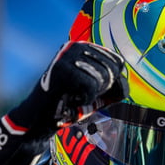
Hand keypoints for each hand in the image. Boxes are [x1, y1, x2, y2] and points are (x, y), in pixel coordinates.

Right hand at [8, 42, 127, 134]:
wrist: (41, 118)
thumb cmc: (70, 104)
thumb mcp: (97, 91)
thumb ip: (115, 84)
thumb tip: (123, 79)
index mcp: (84, 47)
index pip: (117, 61)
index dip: (112, 83)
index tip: (93, 90)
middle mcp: (75, 46)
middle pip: (112, 69)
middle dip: (102, 90)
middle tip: (82, 94)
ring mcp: (67, 55)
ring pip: (103, 77)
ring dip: (92, 95)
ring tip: (76, 95)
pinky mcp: (63, 68)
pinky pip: (92, 87)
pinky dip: (84, 100)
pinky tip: (72, 98)